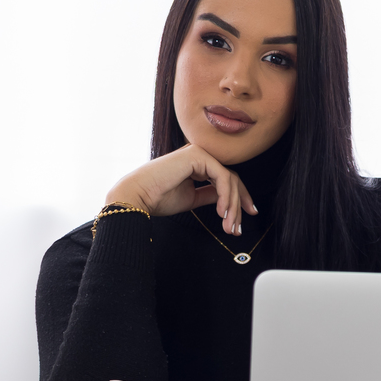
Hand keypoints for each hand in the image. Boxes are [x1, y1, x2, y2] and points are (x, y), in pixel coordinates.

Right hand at [105, 143, 256, 235]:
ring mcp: (198, 152)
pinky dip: (226, 196)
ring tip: (228, 225)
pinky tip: (222, 212)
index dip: (238, 199)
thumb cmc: (157, 198)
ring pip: (229, 179)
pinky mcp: (197, 155)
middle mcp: (199, 155)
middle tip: (238, 227)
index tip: (243, 218)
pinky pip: (222, 177)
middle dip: (239, 204)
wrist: (137, 196)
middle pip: (231, 179)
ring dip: (232, 205)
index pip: (225, 179)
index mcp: (196, 164)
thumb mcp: (191, 198)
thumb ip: (210, 195)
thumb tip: (228, 200)